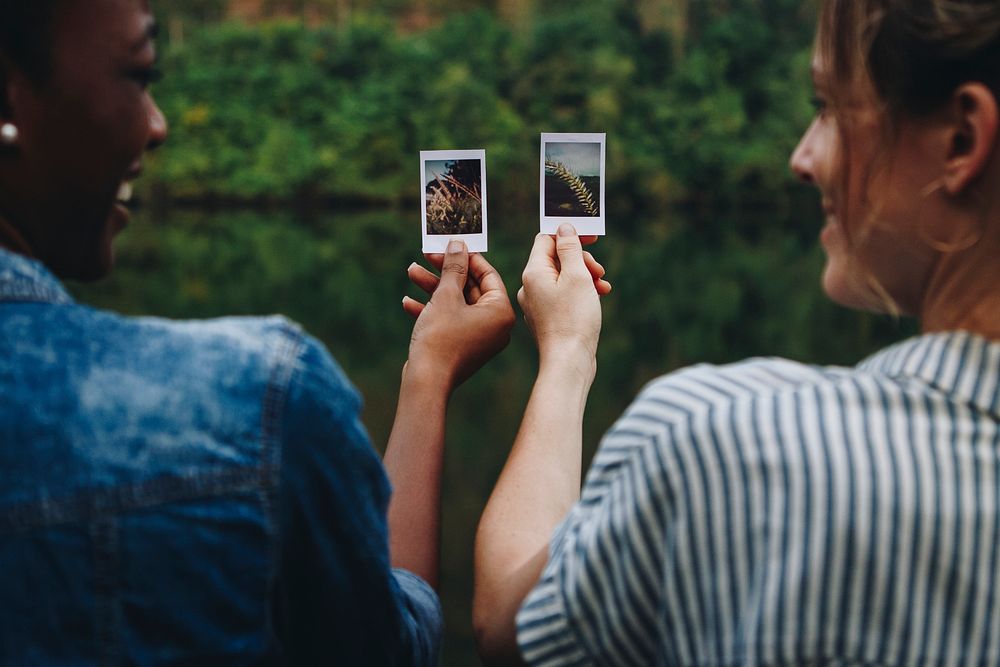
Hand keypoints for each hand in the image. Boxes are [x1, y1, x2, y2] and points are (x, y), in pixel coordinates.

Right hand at [402, 240, 514, 389]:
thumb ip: (454, 267)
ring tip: (411, 272)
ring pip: (457, 303)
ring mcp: (479, 338)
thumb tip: (459, 244)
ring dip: (433, 288)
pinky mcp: (462, 347)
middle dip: (445, 272)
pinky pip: (450, 321)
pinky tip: (407, 302)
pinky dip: (431, 310)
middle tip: (426, 255)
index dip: (467, 257)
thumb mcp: (446, 295)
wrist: (426, 382)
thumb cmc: (440, 337)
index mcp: (500, 311)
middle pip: (470, 288)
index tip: (449, 246)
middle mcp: (495, 325)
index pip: (487, 275)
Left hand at [518, 224, 606, 369]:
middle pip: (556, 259)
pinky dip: (580, 293)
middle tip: (599, 271)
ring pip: (562, 278)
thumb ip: (570, 248)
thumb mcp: (576, 276)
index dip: (570, 235)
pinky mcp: (547, 317)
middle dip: (581, 260)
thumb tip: (564, 227)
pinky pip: (563, 296)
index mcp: (533, 273)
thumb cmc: (574, 318)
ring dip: (585, 276)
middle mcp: (529, 287)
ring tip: (602, 287)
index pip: (547, 239)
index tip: (593, 239)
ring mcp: (537, 304)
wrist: (569, 361)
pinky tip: (597, 298)